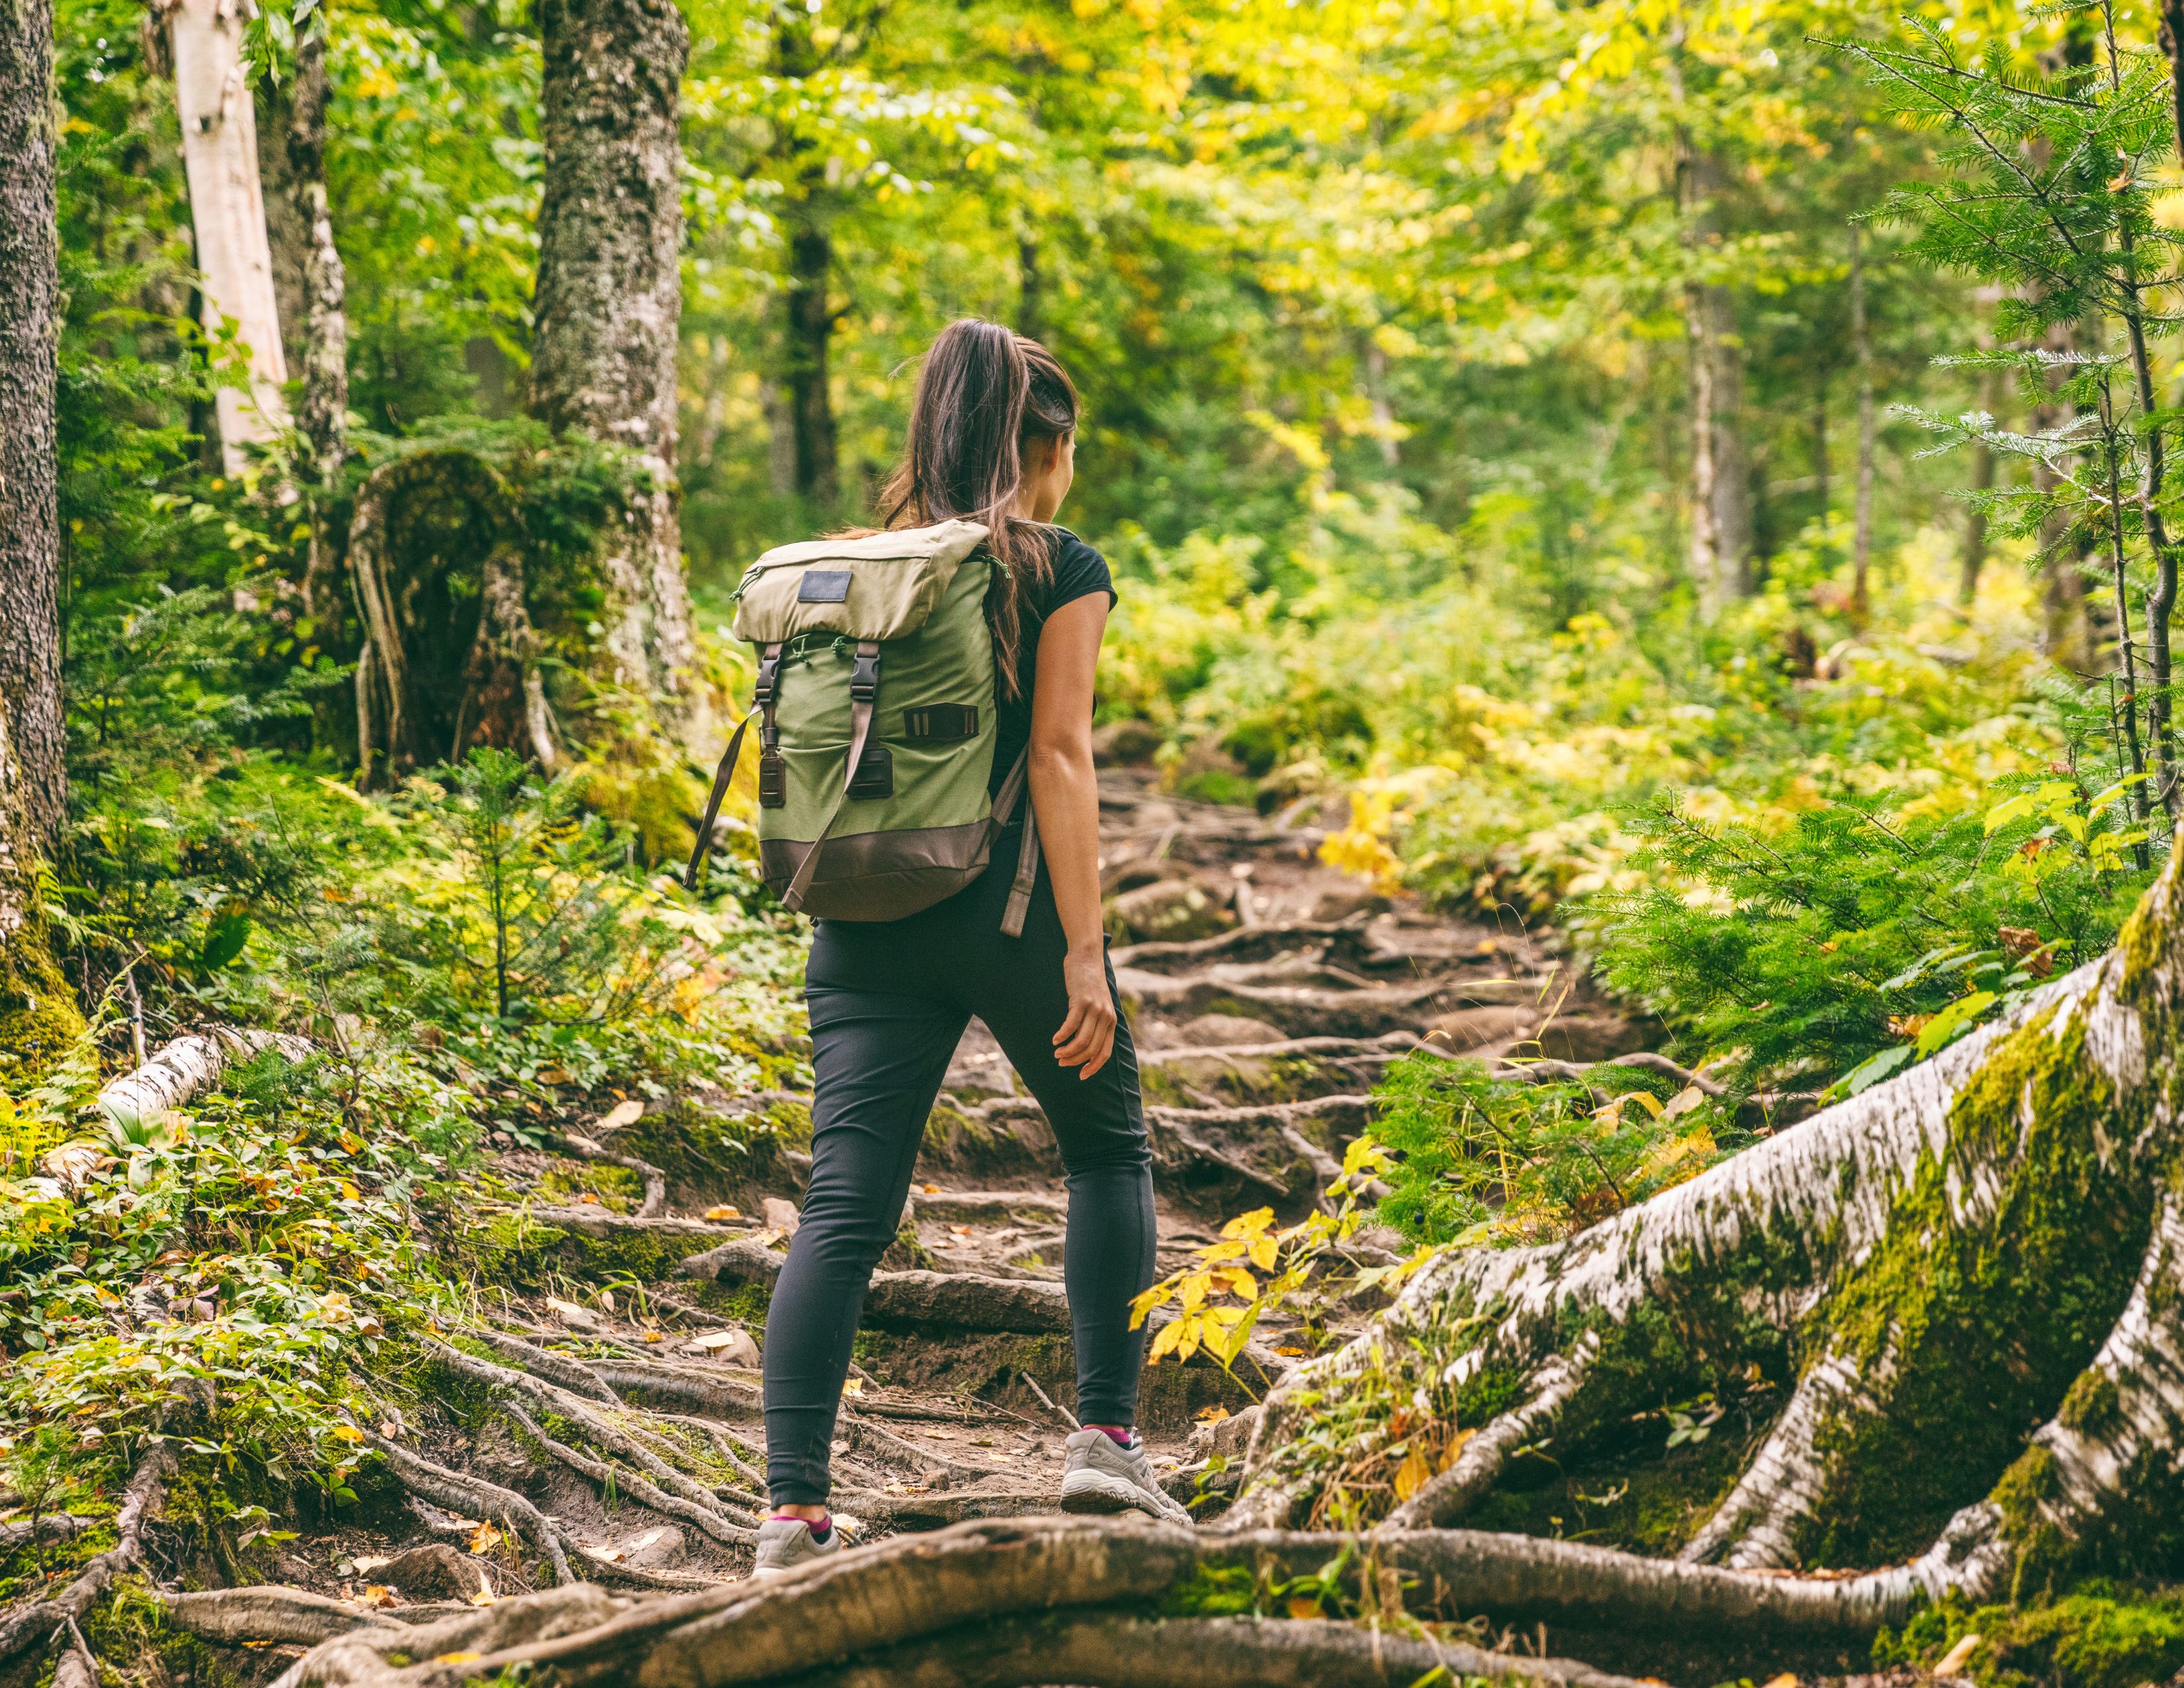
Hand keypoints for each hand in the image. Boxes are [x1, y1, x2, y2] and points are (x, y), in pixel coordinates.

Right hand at [1053, 945, 1116, 1079]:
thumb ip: (1095, 1022)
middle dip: (1076, 1060)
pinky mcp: (1082, 1001)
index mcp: (1111, 1021)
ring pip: (1082, 1040)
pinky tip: (1054, 1040)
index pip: (1105, 1052)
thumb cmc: (1089, 983)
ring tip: (1057, 1053)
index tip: (1081, 1076)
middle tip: (1061, 1062)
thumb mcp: (1098, 1005)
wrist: (1087, 957)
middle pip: (1091, 1049)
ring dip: (1068, 1051)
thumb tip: (1084, 1045)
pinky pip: (1071, 1025)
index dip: (1093, 1066)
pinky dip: (1062, 1036)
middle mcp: (1106, 1017)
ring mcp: (1095, 1009)